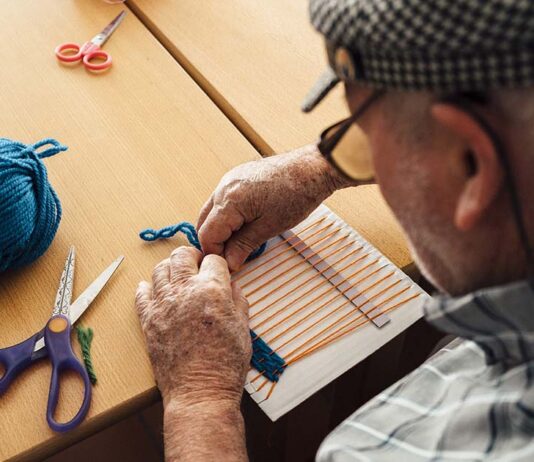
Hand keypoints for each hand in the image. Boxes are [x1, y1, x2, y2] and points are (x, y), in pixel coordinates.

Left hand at [135, 246, 250, 406]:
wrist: (200, 392)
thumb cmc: (226, 364)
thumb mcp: (243, 328)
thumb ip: (238, 300)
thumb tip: (231, 286)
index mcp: (212, 290)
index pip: (214, 260)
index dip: (218, 264)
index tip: (219, 270)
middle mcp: (185, 291)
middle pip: (182, 255)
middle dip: (192, 255)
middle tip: (196, 264)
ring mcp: (163, 305)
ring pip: (160, 269)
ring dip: (170, 267)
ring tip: (177, 275)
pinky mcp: (148, 320)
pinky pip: (141, 294)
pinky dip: (146, 287)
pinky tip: (153, 289)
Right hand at [197, 144, 354, 270]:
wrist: (312, 168)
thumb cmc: (296, 194)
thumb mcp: (269, 227)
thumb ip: (244, 245)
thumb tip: (229, 263)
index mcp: (229, 201)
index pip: (207, 235)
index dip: (215, 253)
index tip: (228, 265)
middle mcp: (223, 187)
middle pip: (204, 223)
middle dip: (215, 242)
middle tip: (232, 256)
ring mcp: (229, 180)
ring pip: (212, 211)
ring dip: (221, 229)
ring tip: (240, 242)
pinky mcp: (236, 177)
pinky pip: (222, 200)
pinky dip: (227, 216)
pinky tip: (243, 225)